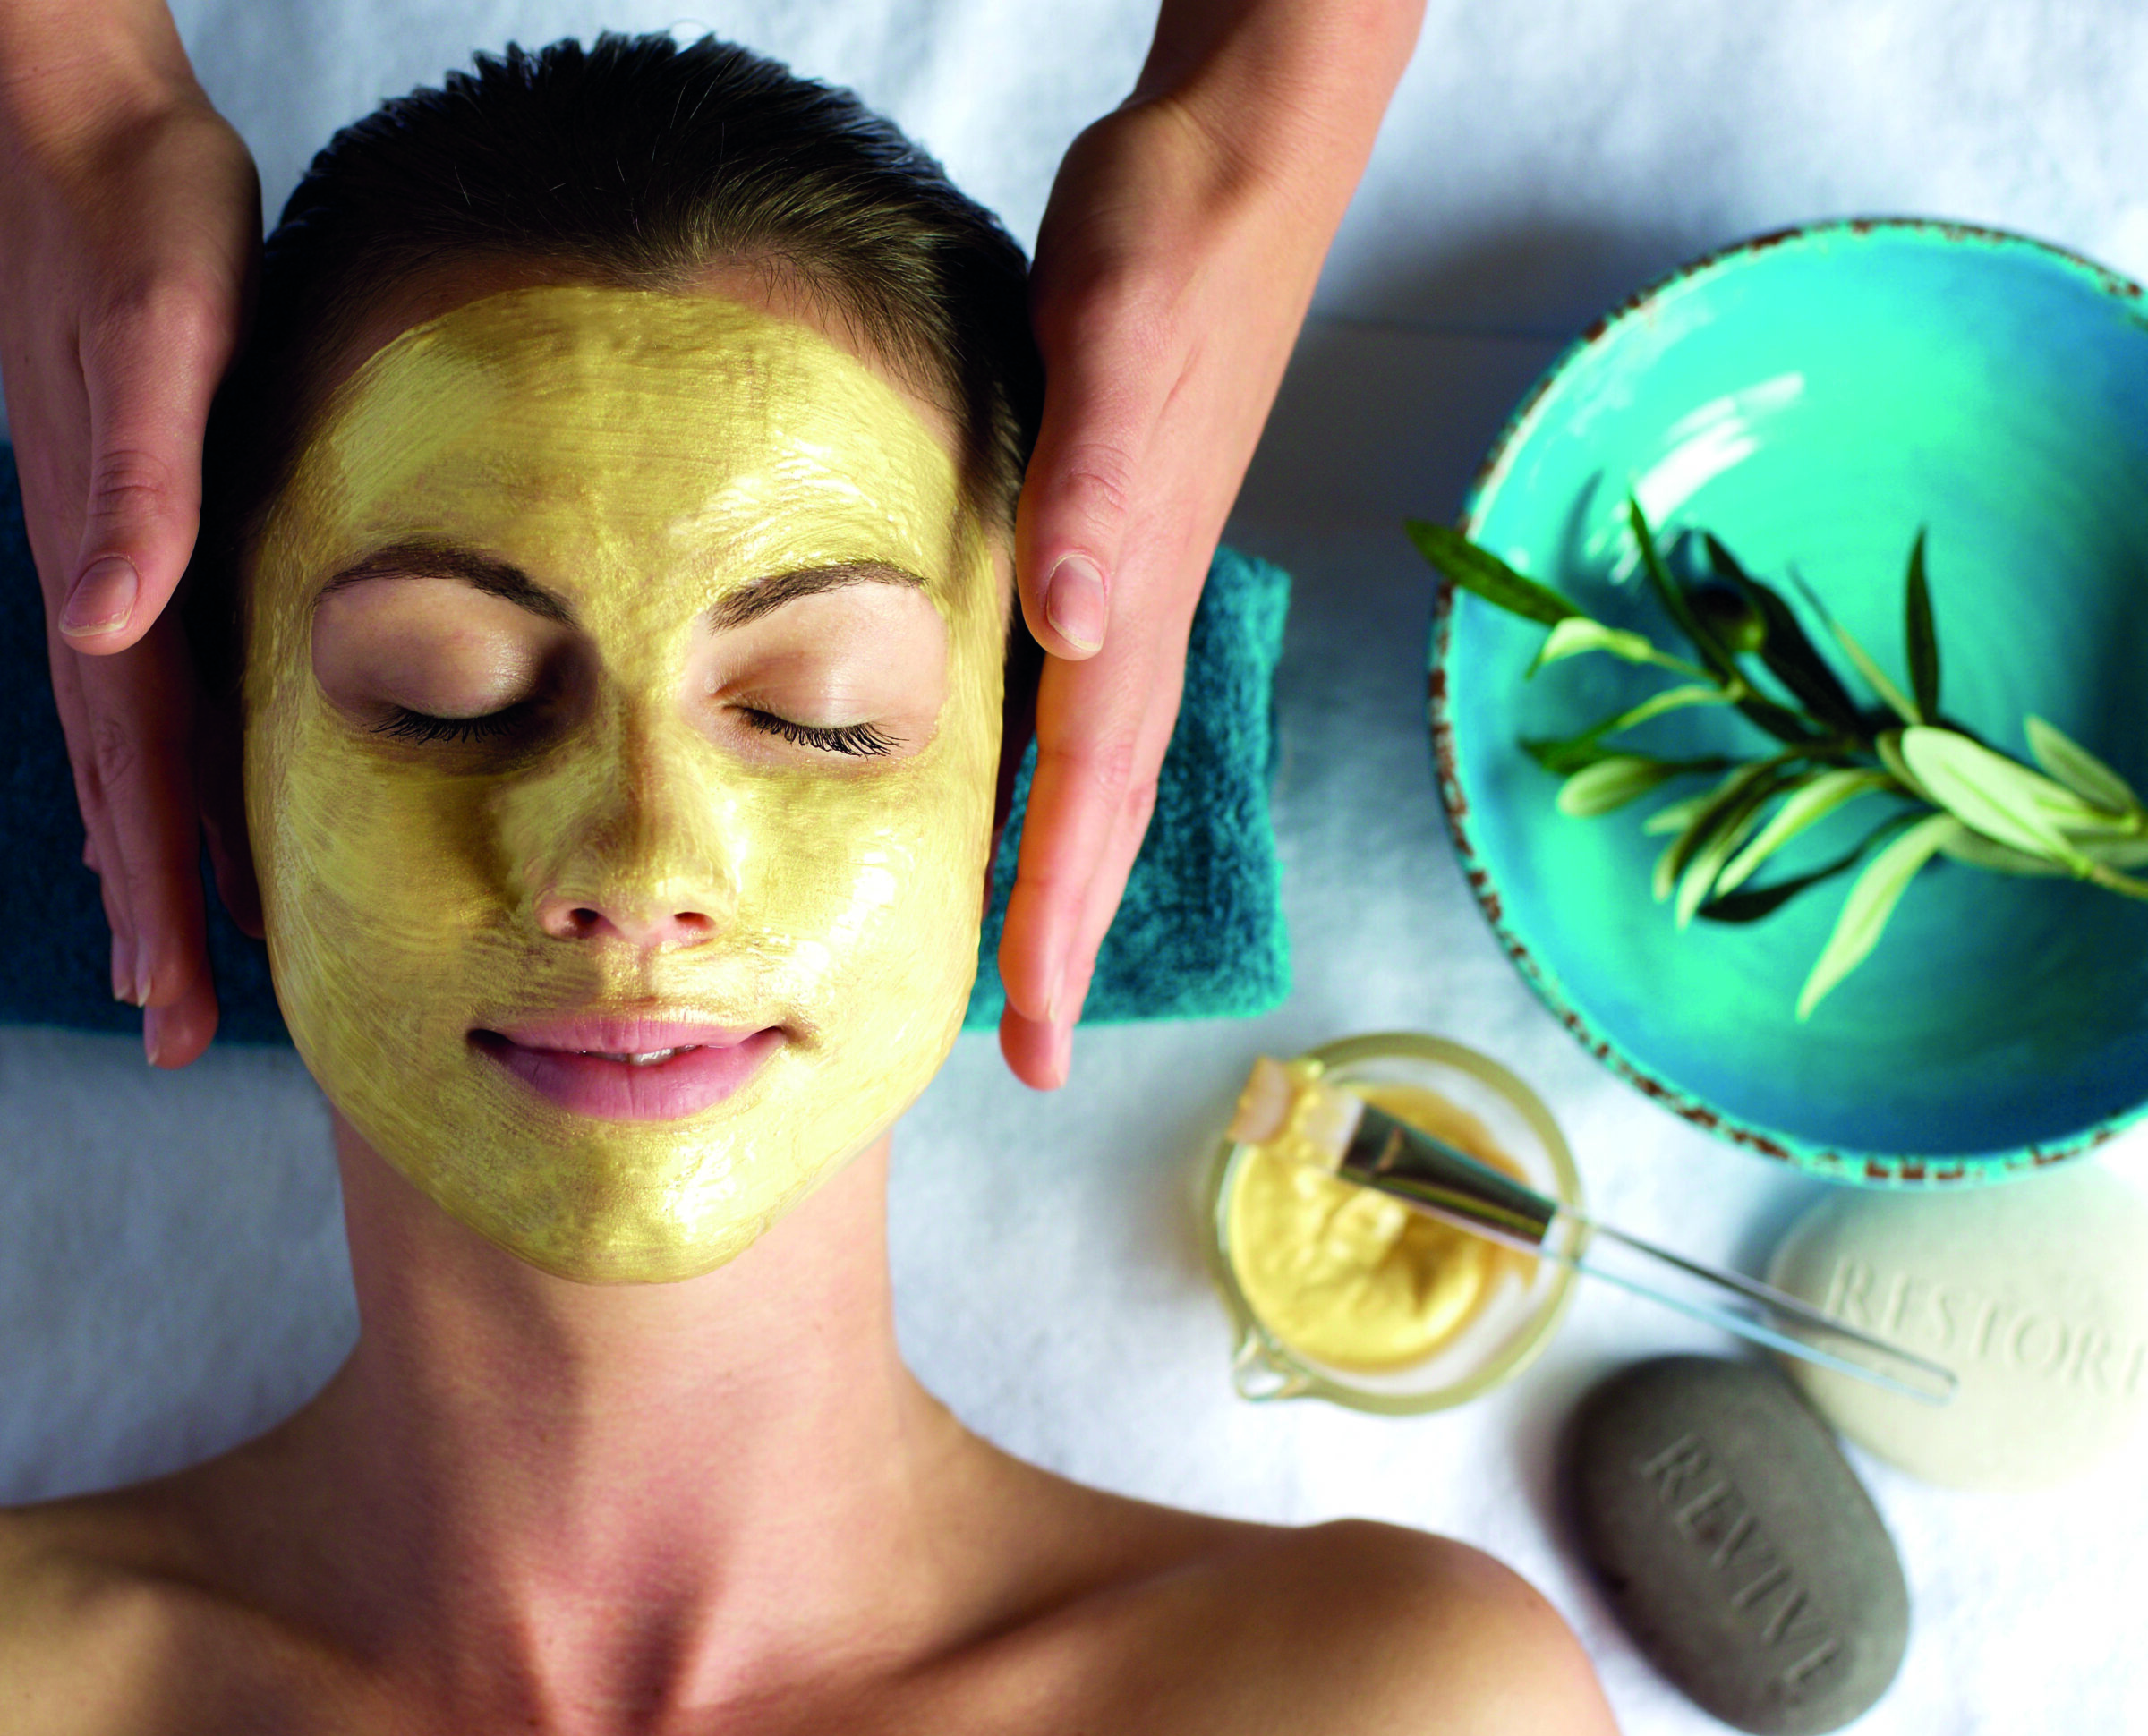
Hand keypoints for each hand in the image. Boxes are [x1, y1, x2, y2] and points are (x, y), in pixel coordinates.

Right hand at [0, 2, 258, 1064]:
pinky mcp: (132, 528)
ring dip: (147, 858)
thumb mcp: (163, 346)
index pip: (137, 773)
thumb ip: (139, 487)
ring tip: (163, 960)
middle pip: (126, 790)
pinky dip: (158, 768)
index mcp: (112, 571)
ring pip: (130, 753)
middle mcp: (100, 588)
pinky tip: (173, 805)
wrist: (97, 140)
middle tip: (168, 1035)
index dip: (155, 896)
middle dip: (149, 918)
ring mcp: (107, 564)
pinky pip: (147, 687)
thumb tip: (104, 625)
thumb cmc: (147, 230)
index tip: (168, 1005)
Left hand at [1000, 0, 1419, 1086]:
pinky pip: (1080, 698)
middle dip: (1064, 940)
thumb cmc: (1172, 243)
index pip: (1087, 799)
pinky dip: (1054, 773)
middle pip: (1099, 814)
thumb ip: (1095, 483)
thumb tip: (1076, 622)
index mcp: (1130, 598)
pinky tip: (1019, 788)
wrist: (1235, 161)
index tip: (1030, 1041)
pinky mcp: (1118, 537)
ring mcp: (1133, 581)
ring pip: (1093, 768)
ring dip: (1062, 872)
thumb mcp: (1115, 342)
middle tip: (1022, 1055)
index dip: (1058, 925)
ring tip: (1026, 965)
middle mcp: (1135, 613)